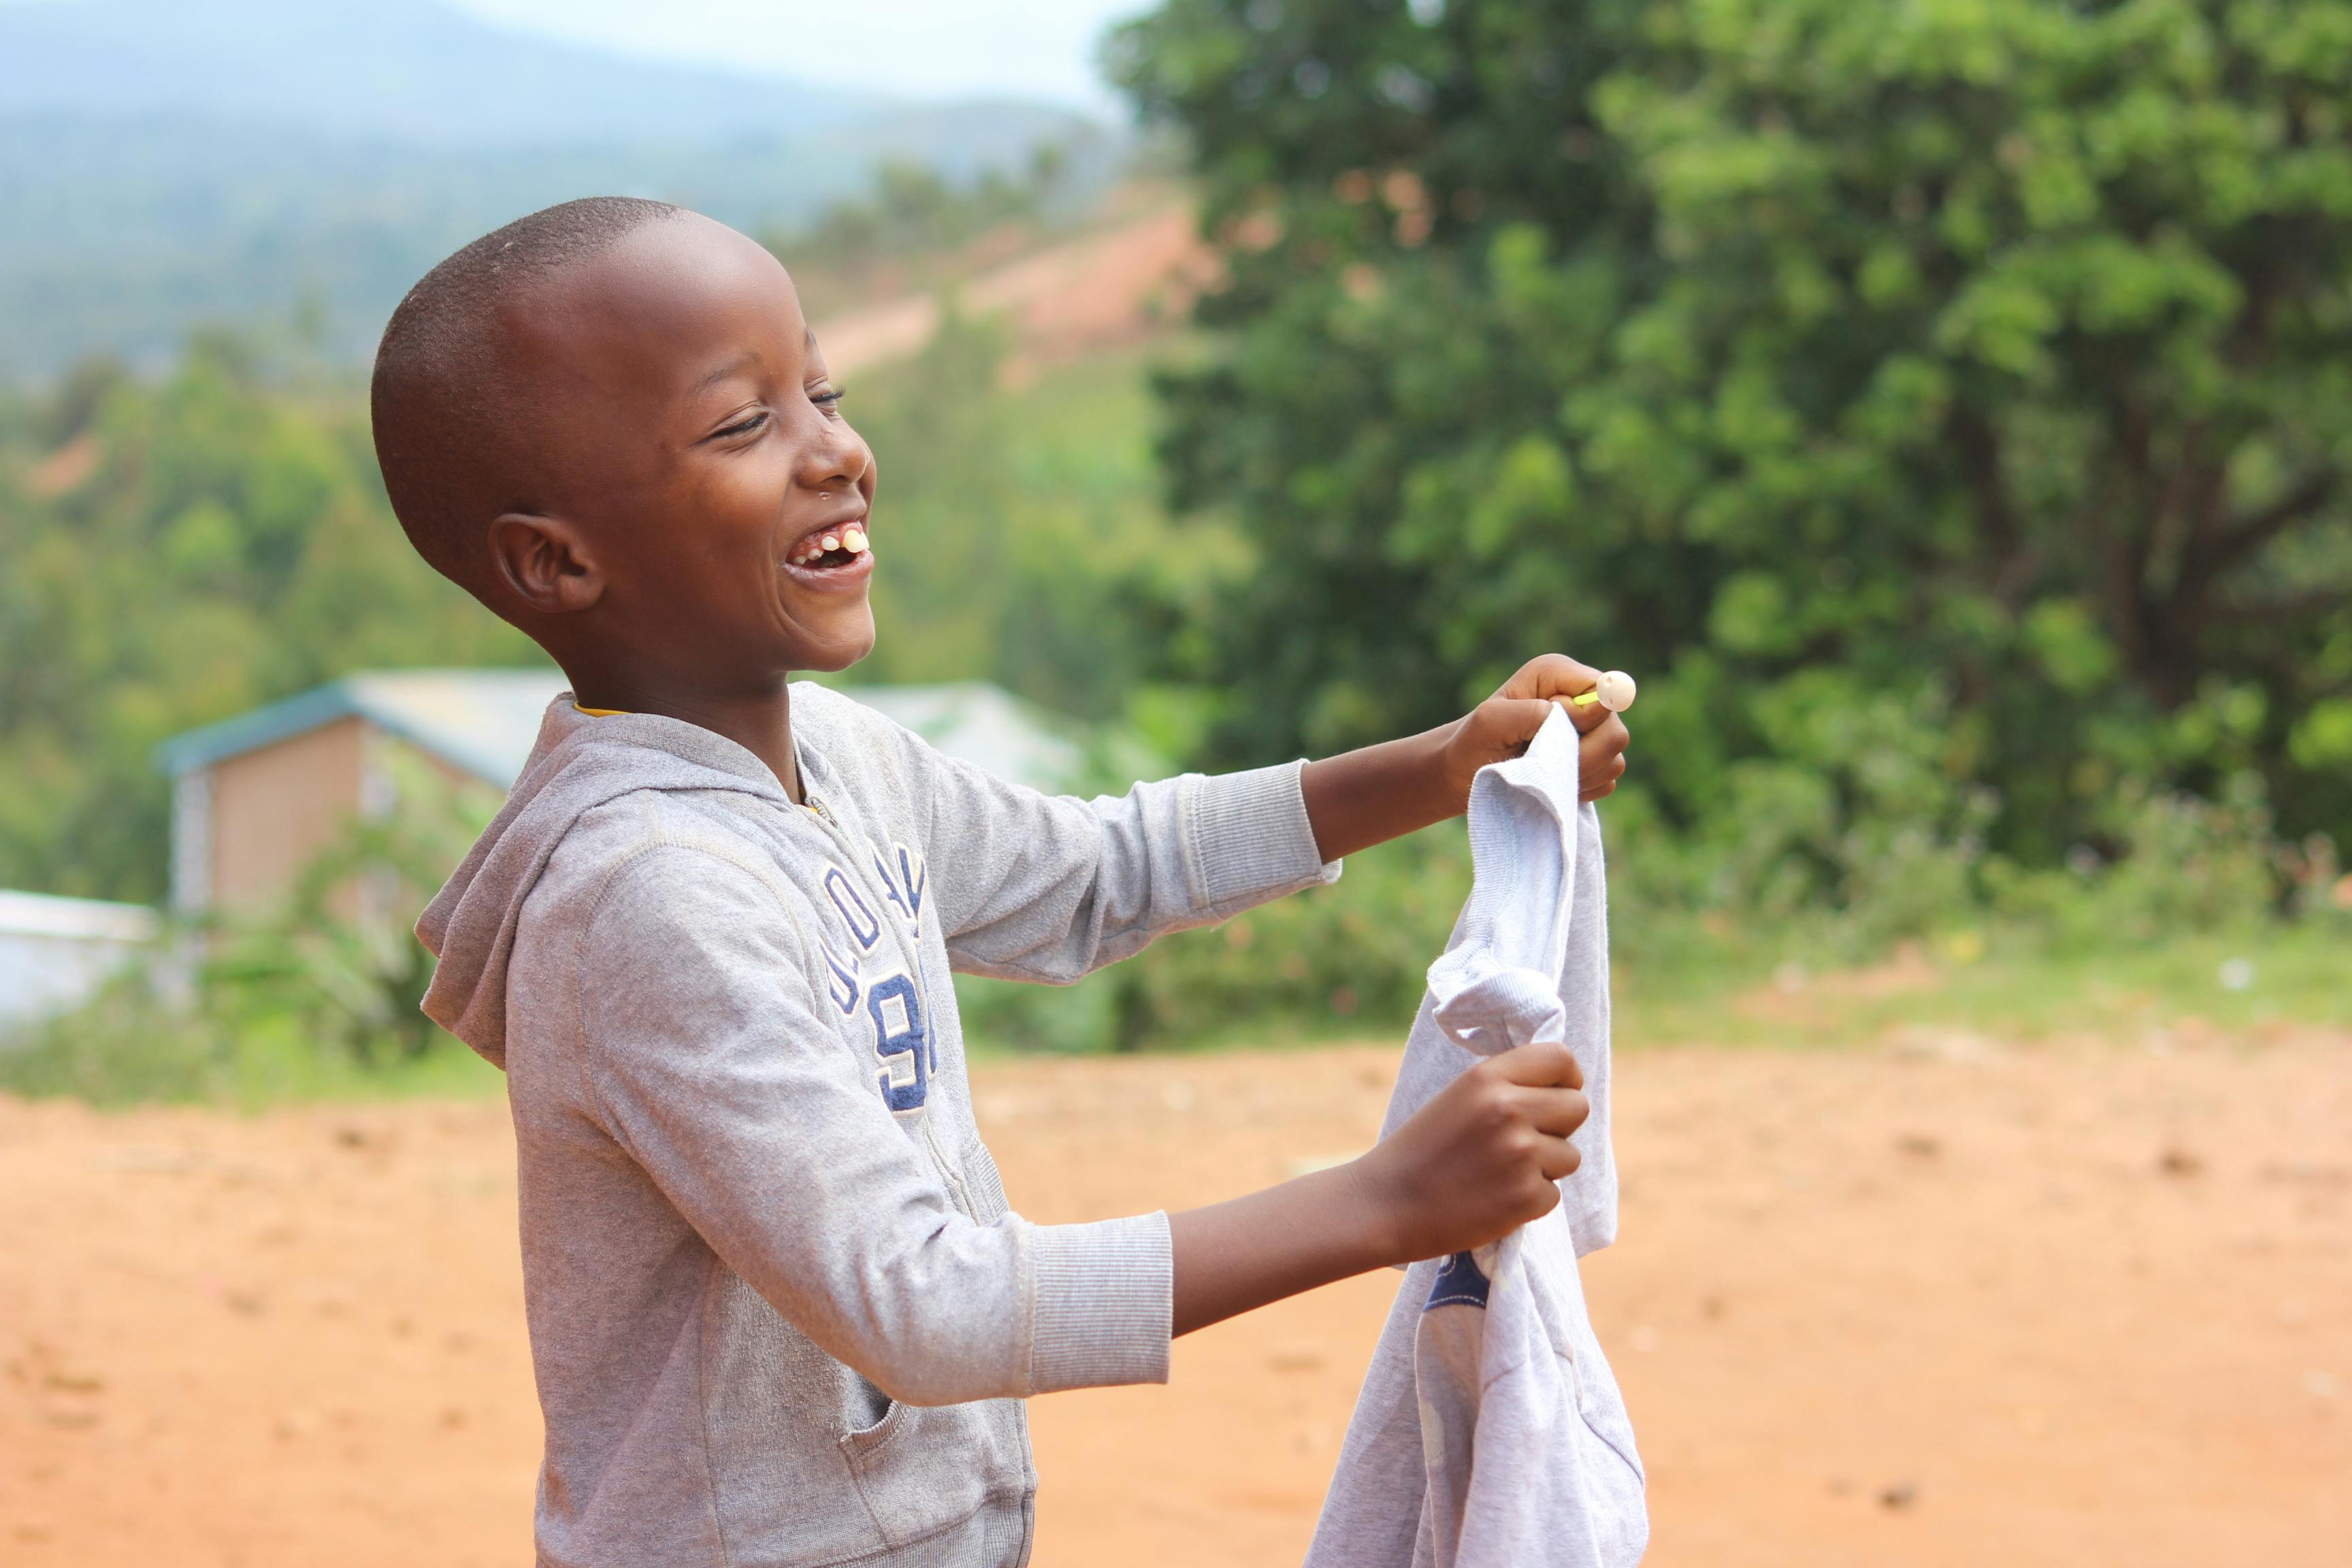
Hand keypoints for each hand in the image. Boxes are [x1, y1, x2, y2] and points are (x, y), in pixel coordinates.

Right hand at [1348, 1040, 1589, 1263]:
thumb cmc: (1421, 1150)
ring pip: (1570, 1155)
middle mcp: (1508, 1109)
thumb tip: (1562, 1088)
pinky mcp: (1525, 1198)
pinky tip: (1494, 1199)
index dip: (1567, 1078)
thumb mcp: (1459, 1098)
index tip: (1557, 1095)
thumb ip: (1506, 1087)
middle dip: (1560, 1126)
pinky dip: (1530, 1201)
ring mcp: (1520, 1155)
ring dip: (1545, 1167)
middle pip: (1578, 1107)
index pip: (1560, 1059)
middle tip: (1526, 1141)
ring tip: (1501, 1173)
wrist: (1385, 1204)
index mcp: (1487, 1077)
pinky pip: (1553, 1194)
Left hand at [1436, 653, 1630, 808]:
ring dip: (1580, 774)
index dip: (1582, 719)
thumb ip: (1534, 710)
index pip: (1604, 692)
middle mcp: (1580, 699)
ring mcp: (1591, 732)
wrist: (1465, 775)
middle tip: (1542, 762)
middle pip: (1616, 731)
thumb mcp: (1490, 721)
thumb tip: (1583, 710)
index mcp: (1558, 675)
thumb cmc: (1473, 742)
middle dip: (1582, 755)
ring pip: (1615, 758)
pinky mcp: (1594, 762)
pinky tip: (1552, 784)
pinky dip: (1582, 787)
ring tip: (1542, 773)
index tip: (1546, 732)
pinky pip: (1608, 780)